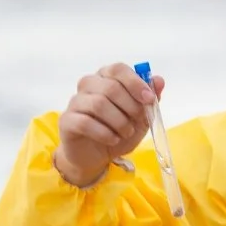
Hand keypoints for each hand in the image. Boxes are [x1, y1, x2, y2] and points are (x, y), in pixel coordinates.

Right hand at [54, 63, 165, 186]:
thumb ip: (150, 99)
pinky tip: (113, 139)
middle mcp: (88, 85)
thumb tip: (159, 80)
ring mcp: (75, 102)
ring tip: (126, 133)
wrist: (98, 156)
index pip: (118, 69)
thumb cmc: (119, 132)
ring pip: (98, 104)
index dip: (135, 83)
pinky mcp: (67, 120)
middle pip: (110, 87)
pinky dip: (105, 133)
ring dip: (119, 122)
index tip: (149, 99)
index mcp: (106, 78)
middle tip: (137, 122)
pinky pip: (85, 122)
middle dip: (130, 107)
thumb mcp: (141, 118)